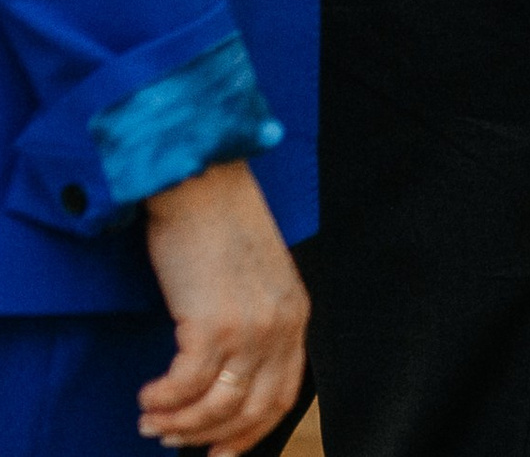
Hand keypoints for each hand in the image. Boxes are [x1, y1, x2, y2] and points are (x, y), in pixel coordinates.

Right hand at [138, 158, 307, 453]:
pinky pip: (184, 387)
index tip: (219, 454)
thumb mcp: (258, 279)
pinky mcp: (211, 324)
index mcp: (296, 315)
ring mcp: (248, 327)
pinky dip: (162, 400)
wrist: (204, 185)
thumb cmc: (222, 227)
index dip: (250, 433)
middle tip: (172, 439)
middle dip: (208, 436)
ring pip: (215, 406)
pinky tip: (146, 396)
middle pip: (251, 410)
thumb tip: (229, 375)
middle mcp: (280, 325)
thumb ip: (257, 321)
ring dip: (178, 423)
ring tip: (152, 420)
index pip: (283, 395)